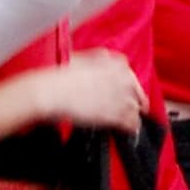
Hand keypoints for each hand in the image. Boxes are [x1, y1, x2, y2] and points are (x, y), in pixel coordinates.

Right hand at [35, 49, 149, 130]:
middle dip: (136, 100)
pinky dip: (131, 127)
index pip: (130, 74)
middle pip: (137, 92)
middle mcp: (121, 78)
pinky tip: (128, 130)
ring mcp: (120, 97)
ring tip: (130, 121)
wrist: (52, 92)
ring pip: (135, 108)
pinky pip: (131, 123)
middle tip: (135, 107)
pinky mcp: (115, 115)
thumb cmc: (60, 76)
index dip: (128, 85)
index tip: (127, 90)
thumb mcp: (81, 58)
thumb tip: (103, 60)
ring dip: (133, 115)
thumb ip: (97, 60)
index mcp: (114, 63)